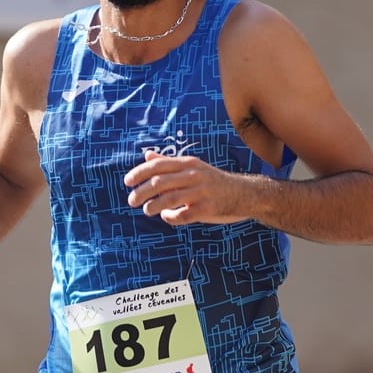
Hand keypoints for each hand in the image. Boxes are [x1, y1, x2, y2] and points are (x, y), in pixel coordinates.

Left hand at [123, 149, 249, 225]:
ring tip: (146, 210)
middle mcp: (194, 175)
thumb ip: (169, 163)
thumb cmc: (213, 182)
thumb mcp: (193, 167)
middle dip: (141, 192)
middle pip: (159, 183)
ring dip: (153, 206)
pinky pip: (182, 215)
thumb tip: (147, 156)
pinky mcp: (208, 208)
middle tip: (131, 201)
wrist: (244, 193)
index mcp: (188, 163)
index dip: (139, 173)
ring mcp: (201, 192)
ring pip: (169, 199)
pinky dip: (171, 217)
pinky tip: (167, 216)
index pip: (158, 166)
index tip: (127, 182)